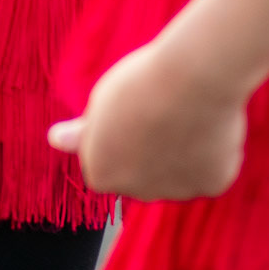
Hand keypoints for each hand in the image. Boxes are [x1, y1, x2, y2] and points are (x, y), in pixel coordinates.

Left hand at [49, 34, 247, 200]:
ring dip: (182, 150)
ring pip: (180, 171)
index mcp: (100, 174)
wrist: (192, 76)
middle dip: (151, 147)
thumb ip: (84, 131)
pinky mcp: (213, 183)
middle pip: (145, 170)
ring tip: (186, 110)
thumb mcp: (101, 102)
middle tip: (161, 106)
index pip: (109, 158)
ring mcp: (177, 192)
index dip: (122, 129)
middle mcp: (136, 193)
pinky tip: (210, 122)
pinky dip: (213, 149)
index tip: (133, 106)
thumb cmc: (141, 83)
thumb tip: (55, 139)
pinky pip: (212, 167)